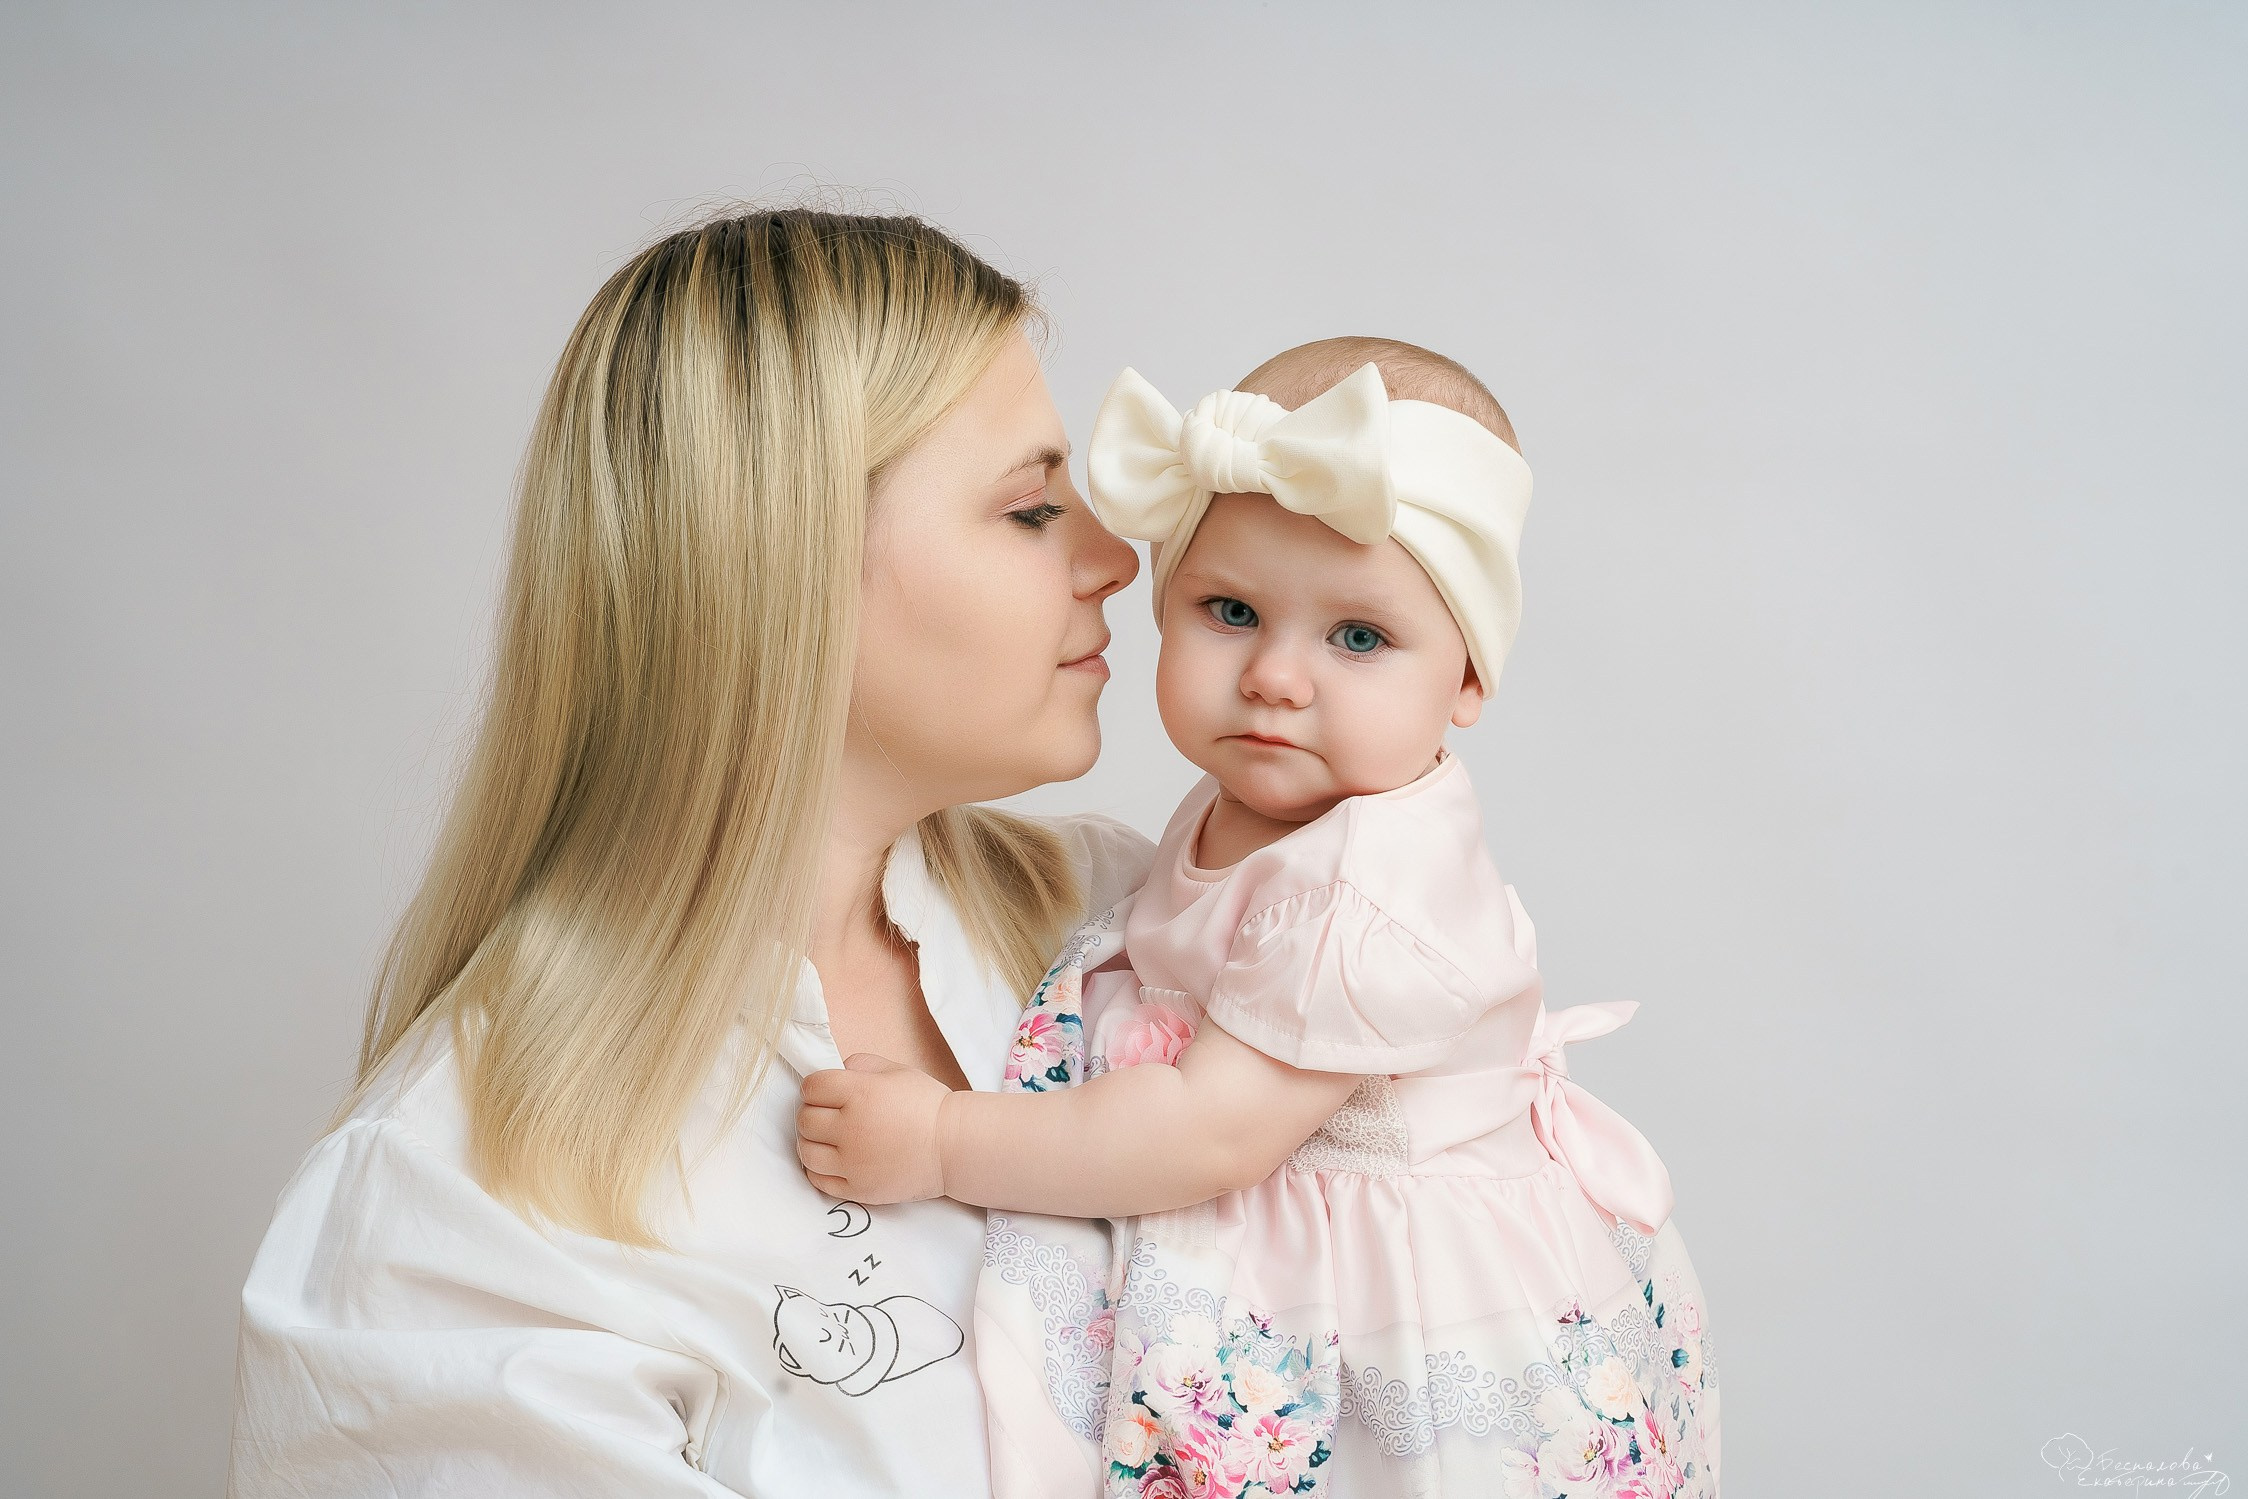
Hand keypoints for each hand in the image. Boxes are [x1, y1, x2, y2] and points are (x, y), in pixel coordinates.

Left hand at [796, 1053, 952, 1203]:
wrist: (953, 1147)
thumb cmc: (928, 1106)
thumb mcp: (898, 1071)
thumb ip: (862, 1064)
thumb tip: (837, 1070)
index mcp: (860, 1093)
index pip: (812, 1087)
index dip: (815, 1087)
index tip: (824, 1092)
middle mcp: (851, 1128)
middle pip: (805, 1120)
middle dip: (812, 1113)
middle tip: (827, 1115)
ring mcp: (853, 1162)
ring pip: (806, 1152)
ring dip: (811, 1142)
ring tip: (826, 1139)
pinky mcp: (857, 1189)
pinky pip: (818, 1180)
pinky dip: (818, 1169)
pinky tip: (832, 1160)